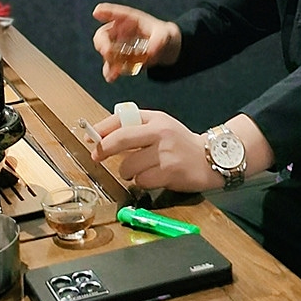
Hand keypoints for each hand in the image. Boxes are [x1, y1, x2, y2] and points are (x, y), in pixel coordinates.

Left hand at [91, 109, 219, 191]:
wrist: (210, 157)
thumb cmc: (180, 143)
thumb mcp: (161, 126)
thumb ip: (137, 128)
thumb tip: (104, 137)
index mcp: (155, 118)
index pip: (122, 119)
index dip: (102, 129)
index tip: (90, 138)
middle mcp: (160, 132)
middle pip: (121, 139)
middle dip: (103, 149)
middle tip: (96, 156)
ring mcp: (165, 153)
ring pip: (129, 166)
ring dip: (129, 172)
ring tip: (141, 170)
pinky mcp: (169, 172)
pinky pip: (142, 181)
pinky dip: (143, 182)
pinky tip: (154, 178)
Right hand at [92, 2, 180, 81]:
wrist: (167, 50)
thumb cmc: (164, 36)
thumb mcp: (165, 35)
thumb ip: (159, 41)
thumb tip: (151, 52)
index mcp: (131, 20)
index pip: (117, 14)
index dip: (106, 12)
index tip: (97, 12)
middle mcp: (121, 32)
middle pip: (104, 34)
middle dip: (102, 43)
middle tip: (107, 51)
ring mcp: (118, 46)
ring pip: (105, 52)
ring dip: (107, 60)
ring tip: (113, 69)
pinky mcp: (119, 59)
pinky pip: (111, 65)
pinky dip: (110, 71)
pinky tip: (112, 77)